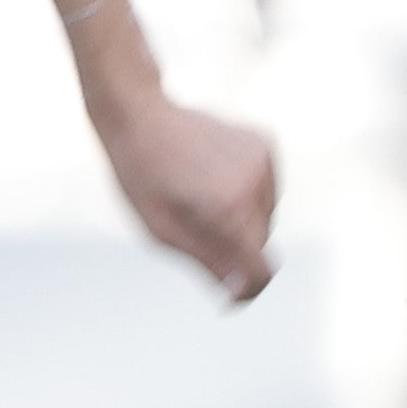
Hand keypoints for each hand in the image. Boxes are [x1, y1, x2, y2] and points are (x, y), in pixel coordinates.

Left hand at [98, 86, 280, 303]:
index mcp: (228, 208)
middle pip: (261, 244)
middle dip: (235, 249)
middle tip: (191, 228)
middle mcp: (254, 183)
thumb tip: (242, 293)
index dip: (246, 289)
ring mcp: (264, 159)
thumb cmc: (142, 176)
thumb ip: (208, 262)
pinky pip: (266, 188)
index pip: (260, 270)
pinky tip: (212, 176)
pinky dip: (246, 193)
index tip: (227, 295)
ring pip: (266, 216)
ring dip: (240, 219)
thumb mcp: (163, 231)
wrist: (140, 112)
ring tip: (198, 197)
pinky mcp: (265, 143)